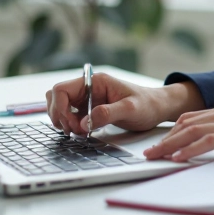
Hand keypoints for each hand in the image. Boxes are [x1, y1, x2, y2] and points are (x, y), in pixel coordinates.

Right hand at [45, 73, 204, 135]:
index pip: (61, 89)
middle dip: (59, 115)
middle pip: (55, 97)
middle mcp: (88, 88)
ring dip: (63, 120)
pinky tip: (84, 132)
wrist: (157, 109)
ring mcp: (87, 99)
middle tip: (75, 130)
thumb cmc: (147, 105)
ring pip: (60, 106)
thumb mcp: (130, 109)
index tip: (72, 124)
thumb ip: (108, 114)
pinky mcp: (89, 110)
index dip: (59, 107)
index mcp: (96, 81)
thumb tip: (84, 123)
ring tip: (80, 131)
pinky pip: (70, 116)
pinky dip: (70, 125)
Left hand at [142, 101, 213, 161]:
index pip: (194, 118)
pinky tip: (177, 157)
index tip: (161, 143)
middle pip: (187, 123)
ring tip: (154, 156)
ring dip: (170, 144)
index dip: (174, 131)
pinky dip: (189, 149)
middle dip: (165, 138)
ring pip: (192, 131)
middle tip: (148, 152)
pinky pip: (208, 141)